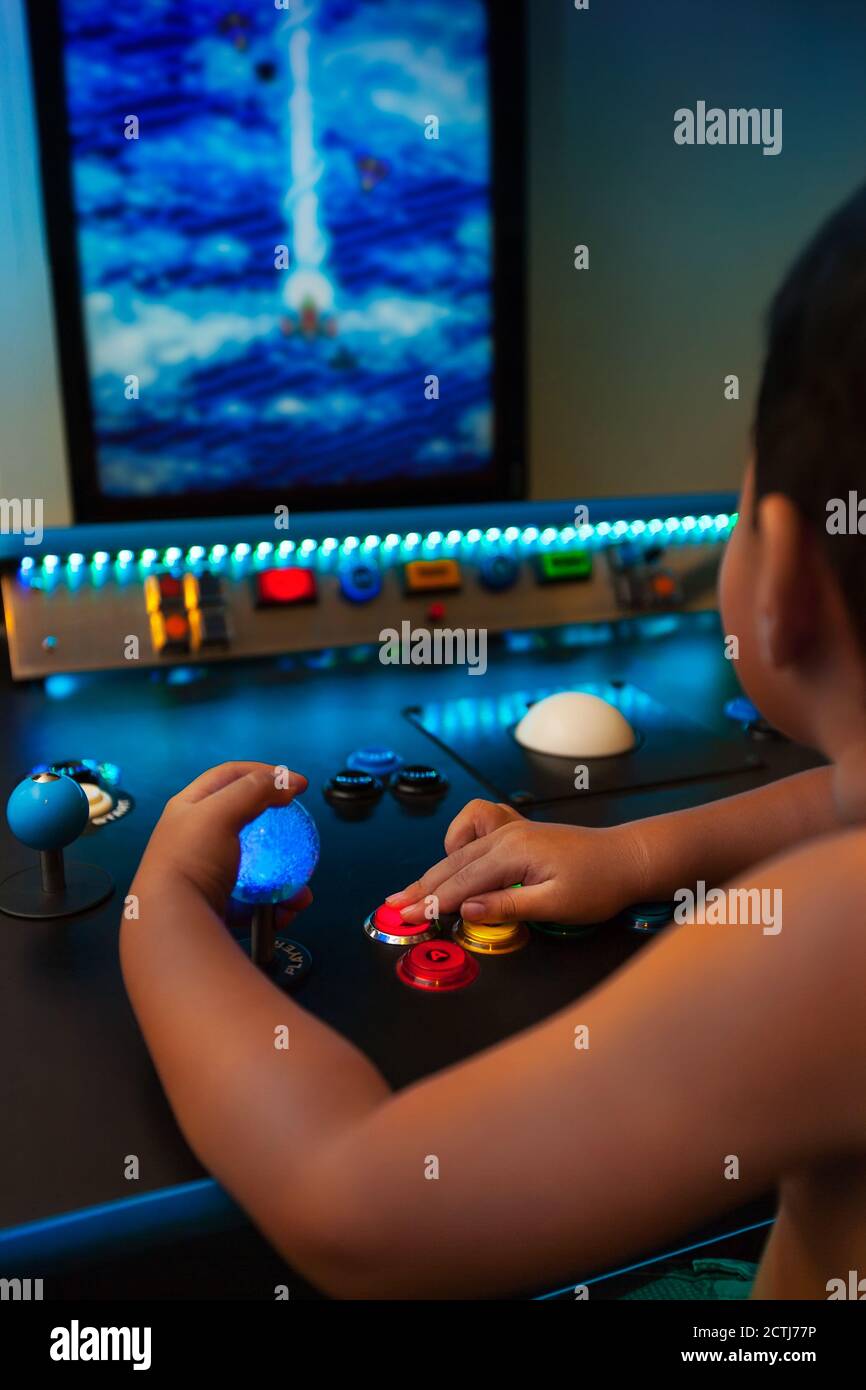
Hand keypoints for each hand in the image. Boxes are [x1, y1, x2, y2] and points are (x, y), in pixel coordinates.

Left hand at [134, 762, 312, 915]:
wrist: (174, 923)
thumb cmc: (191, 861)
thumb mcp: (220, 813)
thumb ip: (255, 790)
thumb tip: (287, 782)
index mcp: (189, 808)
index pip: (230, 776)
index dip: (264, 772)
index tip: (295, 783)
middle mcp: (195, 838)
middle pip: (246, 821)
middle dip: (278, 827)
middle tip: (299, 831)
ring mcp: (208, 872)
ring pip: (257, 865)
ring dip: (284, 876)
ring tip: (300, 890)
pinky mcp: (218, 903)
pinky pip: (254, 899)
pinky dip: (274, 904)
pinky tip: (286, 910)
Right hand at [387, 798, 644, 925]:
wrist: (627, 857)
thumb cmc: (599, 883)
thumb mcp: (555, 904)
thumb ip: (507, 905)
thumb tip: (467, 909)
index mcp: (512, 852)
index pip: (461, 884)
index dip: (431, 903)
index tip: (405, 917)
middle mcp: (506, 835)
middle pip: (452, 865)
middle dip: (421, 887)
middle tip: (393, 907)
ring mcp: (510, 829)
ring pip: (459, 852)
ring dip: (434, 871)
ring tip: (413, 892)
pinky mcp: (516, 831)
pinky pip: (474, 830)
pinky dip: (458, 845)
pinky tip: (456, 862)